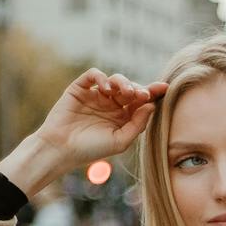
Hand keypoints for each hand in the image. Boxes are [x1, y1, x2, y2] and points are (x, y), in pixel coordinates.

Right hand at [39, 69, 167, 170]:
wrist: (60, 149)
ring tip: (125, 93)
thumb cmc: (90, 150)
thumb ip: (137, 124)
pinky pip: (94, 75)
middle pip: (131, 88)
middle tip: (142, 95)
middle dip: (139, 89)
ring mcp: (96, 95)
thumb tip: (152, 105)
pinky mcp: (80, 88)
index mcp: (123, 117)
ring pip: (115, 79)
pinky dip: (102, 78)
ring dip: (124, 82)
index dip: (153, 93)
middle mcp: (111, 104)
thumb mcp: (120, 141)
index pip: (141, 101)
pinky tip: (106, 90)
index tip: (165, 88)